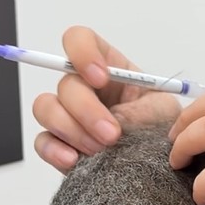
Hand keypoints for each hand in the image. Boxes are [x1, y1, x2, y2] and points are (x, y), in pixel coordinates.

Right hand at [33, 26, 181, 171]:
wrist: (160, 164)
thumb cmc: (161, 128)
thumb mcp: (161, 110)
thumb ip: (135, 108)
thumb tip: (111, 118)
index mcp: (107, 66)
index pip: (79, 40)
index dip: (82, 52)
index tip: (100, 77)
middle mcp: (83, 87)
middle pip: (66, 82)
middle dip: (86, 109)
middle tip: (112, 134)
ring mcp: (68, 115)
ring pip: (45, 108)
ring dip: (71, 129)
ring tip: (99, 151)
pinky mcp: (60, 143)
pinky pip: (42, 142)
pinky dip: (54, 150)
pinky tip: (74, 159)